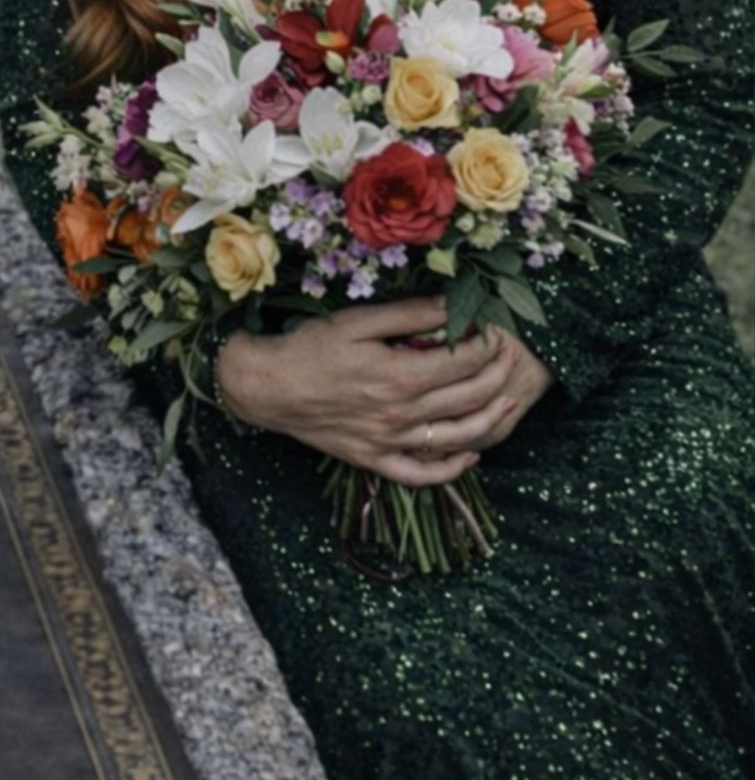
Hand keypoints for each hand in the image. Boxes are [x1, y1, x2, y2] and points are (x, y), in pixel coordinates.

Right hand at [215, 297, 552, 486]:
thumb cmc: (310, 348)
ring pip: (457, 438)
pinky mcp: (374, 460)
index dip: (487, 344)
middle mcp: (400, 414)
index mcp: (399, 376)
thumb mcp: (357, 321)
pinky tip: (471, 454)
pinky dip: (452, 469)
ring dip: (492, 419)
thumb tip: (453, 305)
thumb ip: (409, 315)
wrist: (268, 387)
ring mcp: (389, 442)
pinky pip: (421, 474)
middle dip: (498, 374)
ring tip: (508, 401)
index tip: (494, 329)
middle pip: (469, 397)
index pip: (463, 361)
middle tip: (510, 356)